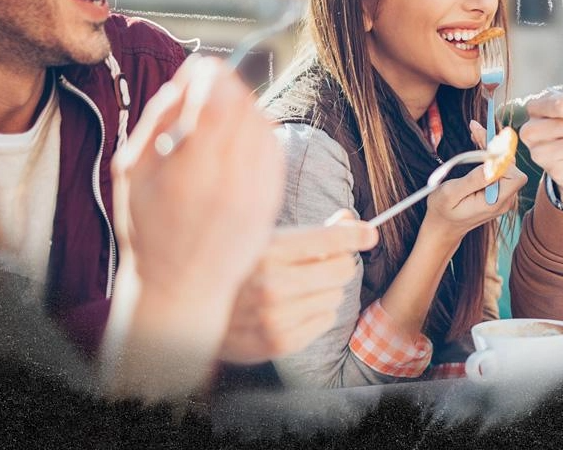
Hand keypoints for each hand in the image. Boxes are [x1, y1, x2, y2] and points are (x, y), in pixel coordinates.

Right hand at [112, 55, 283, 303]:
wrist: (183, 286)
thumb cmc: (149, 228)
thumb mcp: (133, 171)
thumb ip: (157, 119)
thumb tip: (187, 79)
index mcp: (191, 173)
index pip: (219, 101)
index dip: (214, 74)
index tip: (204, 66)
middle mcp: (231, 181)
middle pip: (245, 107)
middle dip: (228, 86)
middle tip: (210, 85)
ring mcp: (257, 192)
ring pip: (263, 124)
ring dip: (245, 107)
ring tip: (220, 116)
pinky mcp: (273, 200)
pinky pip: (274, 147)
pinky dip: (259, 132)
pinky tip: (238, 139)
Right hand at [220, 211, 378, 363]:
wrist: (194, 313)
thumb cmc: (237, 270)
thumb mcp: (266, 240)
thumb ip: (309, 232)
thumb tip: (350, 219)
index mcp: (269, 250)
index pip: (330, 239)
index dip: (356, 234)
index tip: (369, 233)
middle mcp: (273, 284)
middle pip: (342, 269)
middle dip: (338, 263)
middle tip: (323, 263)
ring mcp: (277, 316)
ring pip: (336, 296)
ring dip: (325, 290)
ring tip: (298, 288)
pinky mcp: (280, 342)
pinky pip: (326, 320)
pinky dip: (317, 313)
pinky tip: (293, 308)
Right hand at [421, 122, 526, 248]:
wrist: (443, 227)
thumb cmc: (442, 210)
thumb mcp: (451, 194)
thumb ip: (473, 180)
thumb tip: (492, 164)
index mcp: (495, 202)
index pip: (514, 176)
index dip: (502, 158)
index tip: (484, 144)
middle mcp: (504, 200)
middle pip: (510, 166)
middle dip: (494, 146)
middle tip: (475, 128)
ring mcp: (502, 196)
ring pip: (505, 164)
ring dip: (491, 147)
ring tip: (475, 130)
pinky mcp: (497, 190)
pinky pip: (499, 168)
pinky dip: (489, 154)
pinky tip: (479, 141)